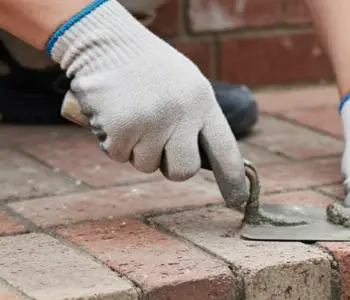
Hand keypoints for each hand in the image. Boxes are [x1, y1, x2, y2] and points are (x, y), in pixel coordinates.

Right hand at [50, 0, 247, 207]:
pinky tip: (112, 115)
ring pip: (146, 165)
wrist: (104, 41)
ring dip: (136, 149)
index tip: (237, 200)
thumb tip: (211, 163)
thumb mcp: (187, 85)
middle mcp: (181, 114)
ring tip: (132, 115)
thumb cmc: (150, 67)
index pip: (225, 150)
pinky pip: (118, 156)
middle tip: (158, 144)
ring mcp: (150, 122)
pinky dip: (111, 142)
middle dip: (170, 165)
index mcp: (203, 103)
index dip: (233, 179)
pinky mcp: (119, 128)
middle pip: (184, 170)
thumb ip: (199, 119)